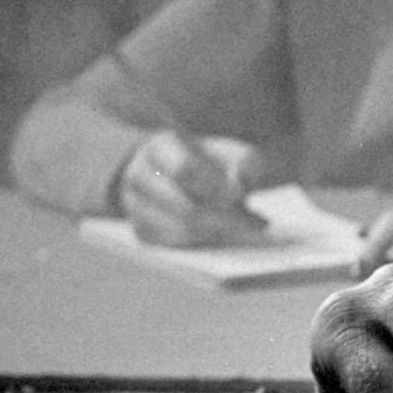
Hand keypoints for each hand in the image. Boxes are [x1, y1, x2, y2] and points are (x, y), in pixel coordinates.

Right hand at [116, 130, 268, 245]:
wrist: (172, 170)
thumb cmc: (208, 160)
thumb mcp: (229, 151)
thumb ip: (244, 160)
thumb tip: (241, 182)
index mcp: (160, 147)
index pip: (185, 169)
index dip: (216, 185)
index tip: (241, 193)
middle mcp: (139, 176)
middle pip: (185, 207)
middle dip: (226, 217)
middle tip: (258, 224)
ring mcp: (135, 206)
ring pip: (182, 230)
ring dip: (220, 231)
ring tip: (245, 226)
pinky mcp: (141, 231)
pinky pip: (176, 245)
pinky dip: (205, 241)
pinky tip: (224, 233)